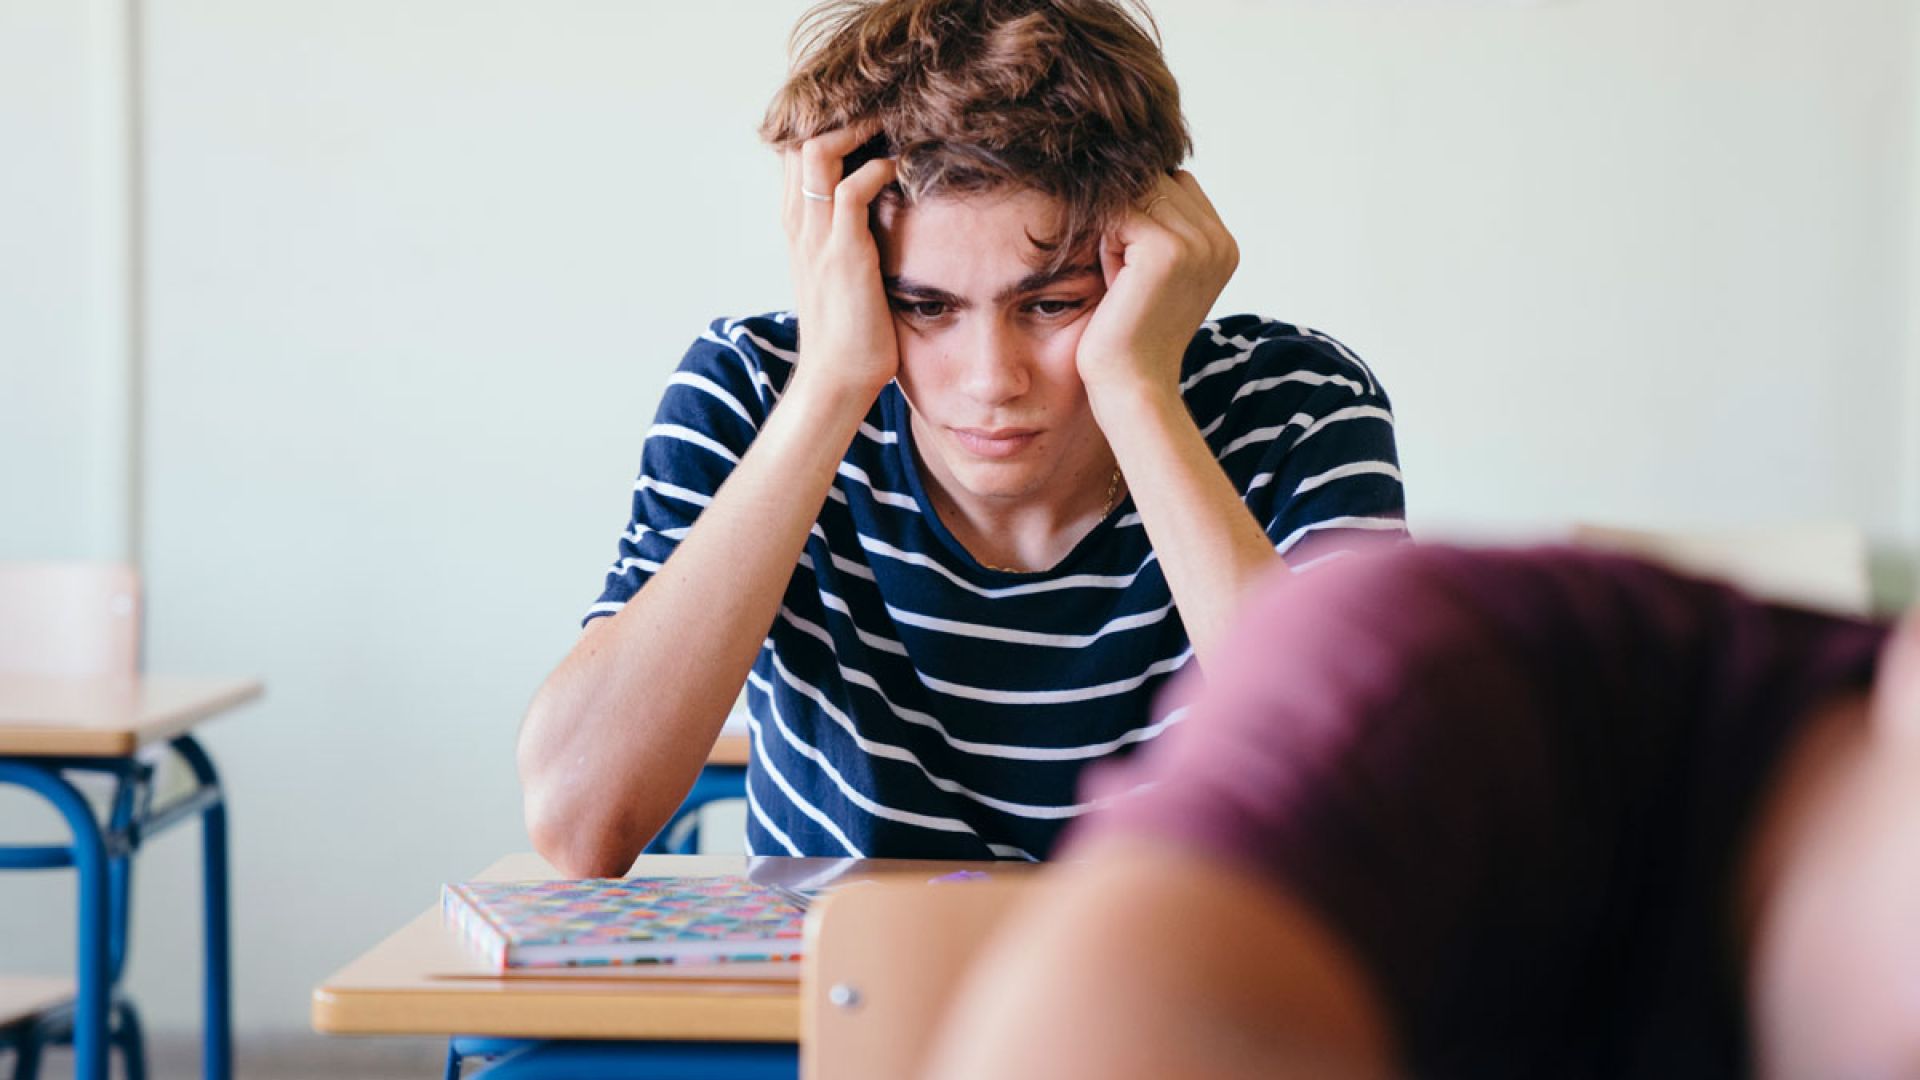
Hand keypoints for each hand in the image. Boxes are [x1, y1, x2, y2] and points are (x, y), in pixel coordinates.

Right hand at [781, 123, 899, 403]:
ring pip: (818, 152)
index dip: (826, 125)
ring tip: (890, 126)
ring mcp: (817, 237)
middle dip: (840, 115)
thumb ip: (849, 237)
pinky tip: (902, 170)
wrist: (837, 380)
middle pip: (799, 138)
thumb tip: (884, 212)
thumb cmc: (849, 331)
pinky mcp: (843, 254)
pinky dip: (877, 169)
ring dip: (857, 130)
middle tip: (882, 111)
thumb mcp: (841, 272)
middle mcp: (799, 224)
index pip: (795, 151)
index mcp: (797, 226)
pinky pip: (852, 190)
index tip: (866, 118)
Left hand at [1076, 171, 1238, 406]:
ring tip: (1118, 275)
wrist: (1131, 385)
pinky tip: (1112, 280)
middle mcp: (1219, 241)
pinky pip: (1119, 212)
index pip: (1177, 185)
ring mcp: (1198, 243)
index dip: (1143, 212)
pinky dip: (1104, 241)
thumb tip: (1125, 171)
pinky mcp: (1167, 250)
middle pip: (1158, 182)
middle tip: (1121, 272)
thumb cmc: (1129, 333)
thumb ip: (1156, 226)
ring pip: (1137, 193)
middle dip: (1128, 215)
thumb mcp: (1151, 272)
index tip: (1131, 263)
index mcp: (1224, 245)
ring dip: (1115, 227)